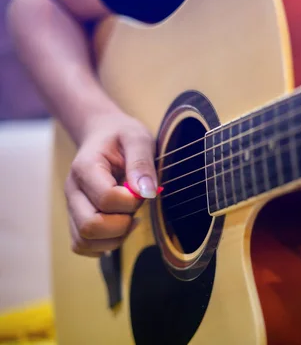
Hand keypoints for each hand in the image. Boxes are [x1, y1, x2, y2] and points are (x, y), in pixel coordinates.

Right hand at [65, 112, 157, 256]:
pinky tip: (122, 226)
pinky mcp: (76, 218)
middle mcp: (73, 190)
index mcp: (85, 168)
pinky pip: (83, 246)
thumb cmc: (122, 136)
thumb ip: (142, 164)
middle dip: (122, 224)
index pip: (106, 199)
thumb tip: (148, 193)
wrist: (103, 133)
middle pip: (90, 227)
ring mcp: (72, 207)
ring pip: (85, 242)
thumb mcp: (138, 138)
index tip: (142, 190)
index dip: (131, 201)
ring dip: (115, 237)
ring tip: (130, 218)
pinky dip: (105, 244)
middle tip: (136, 207)